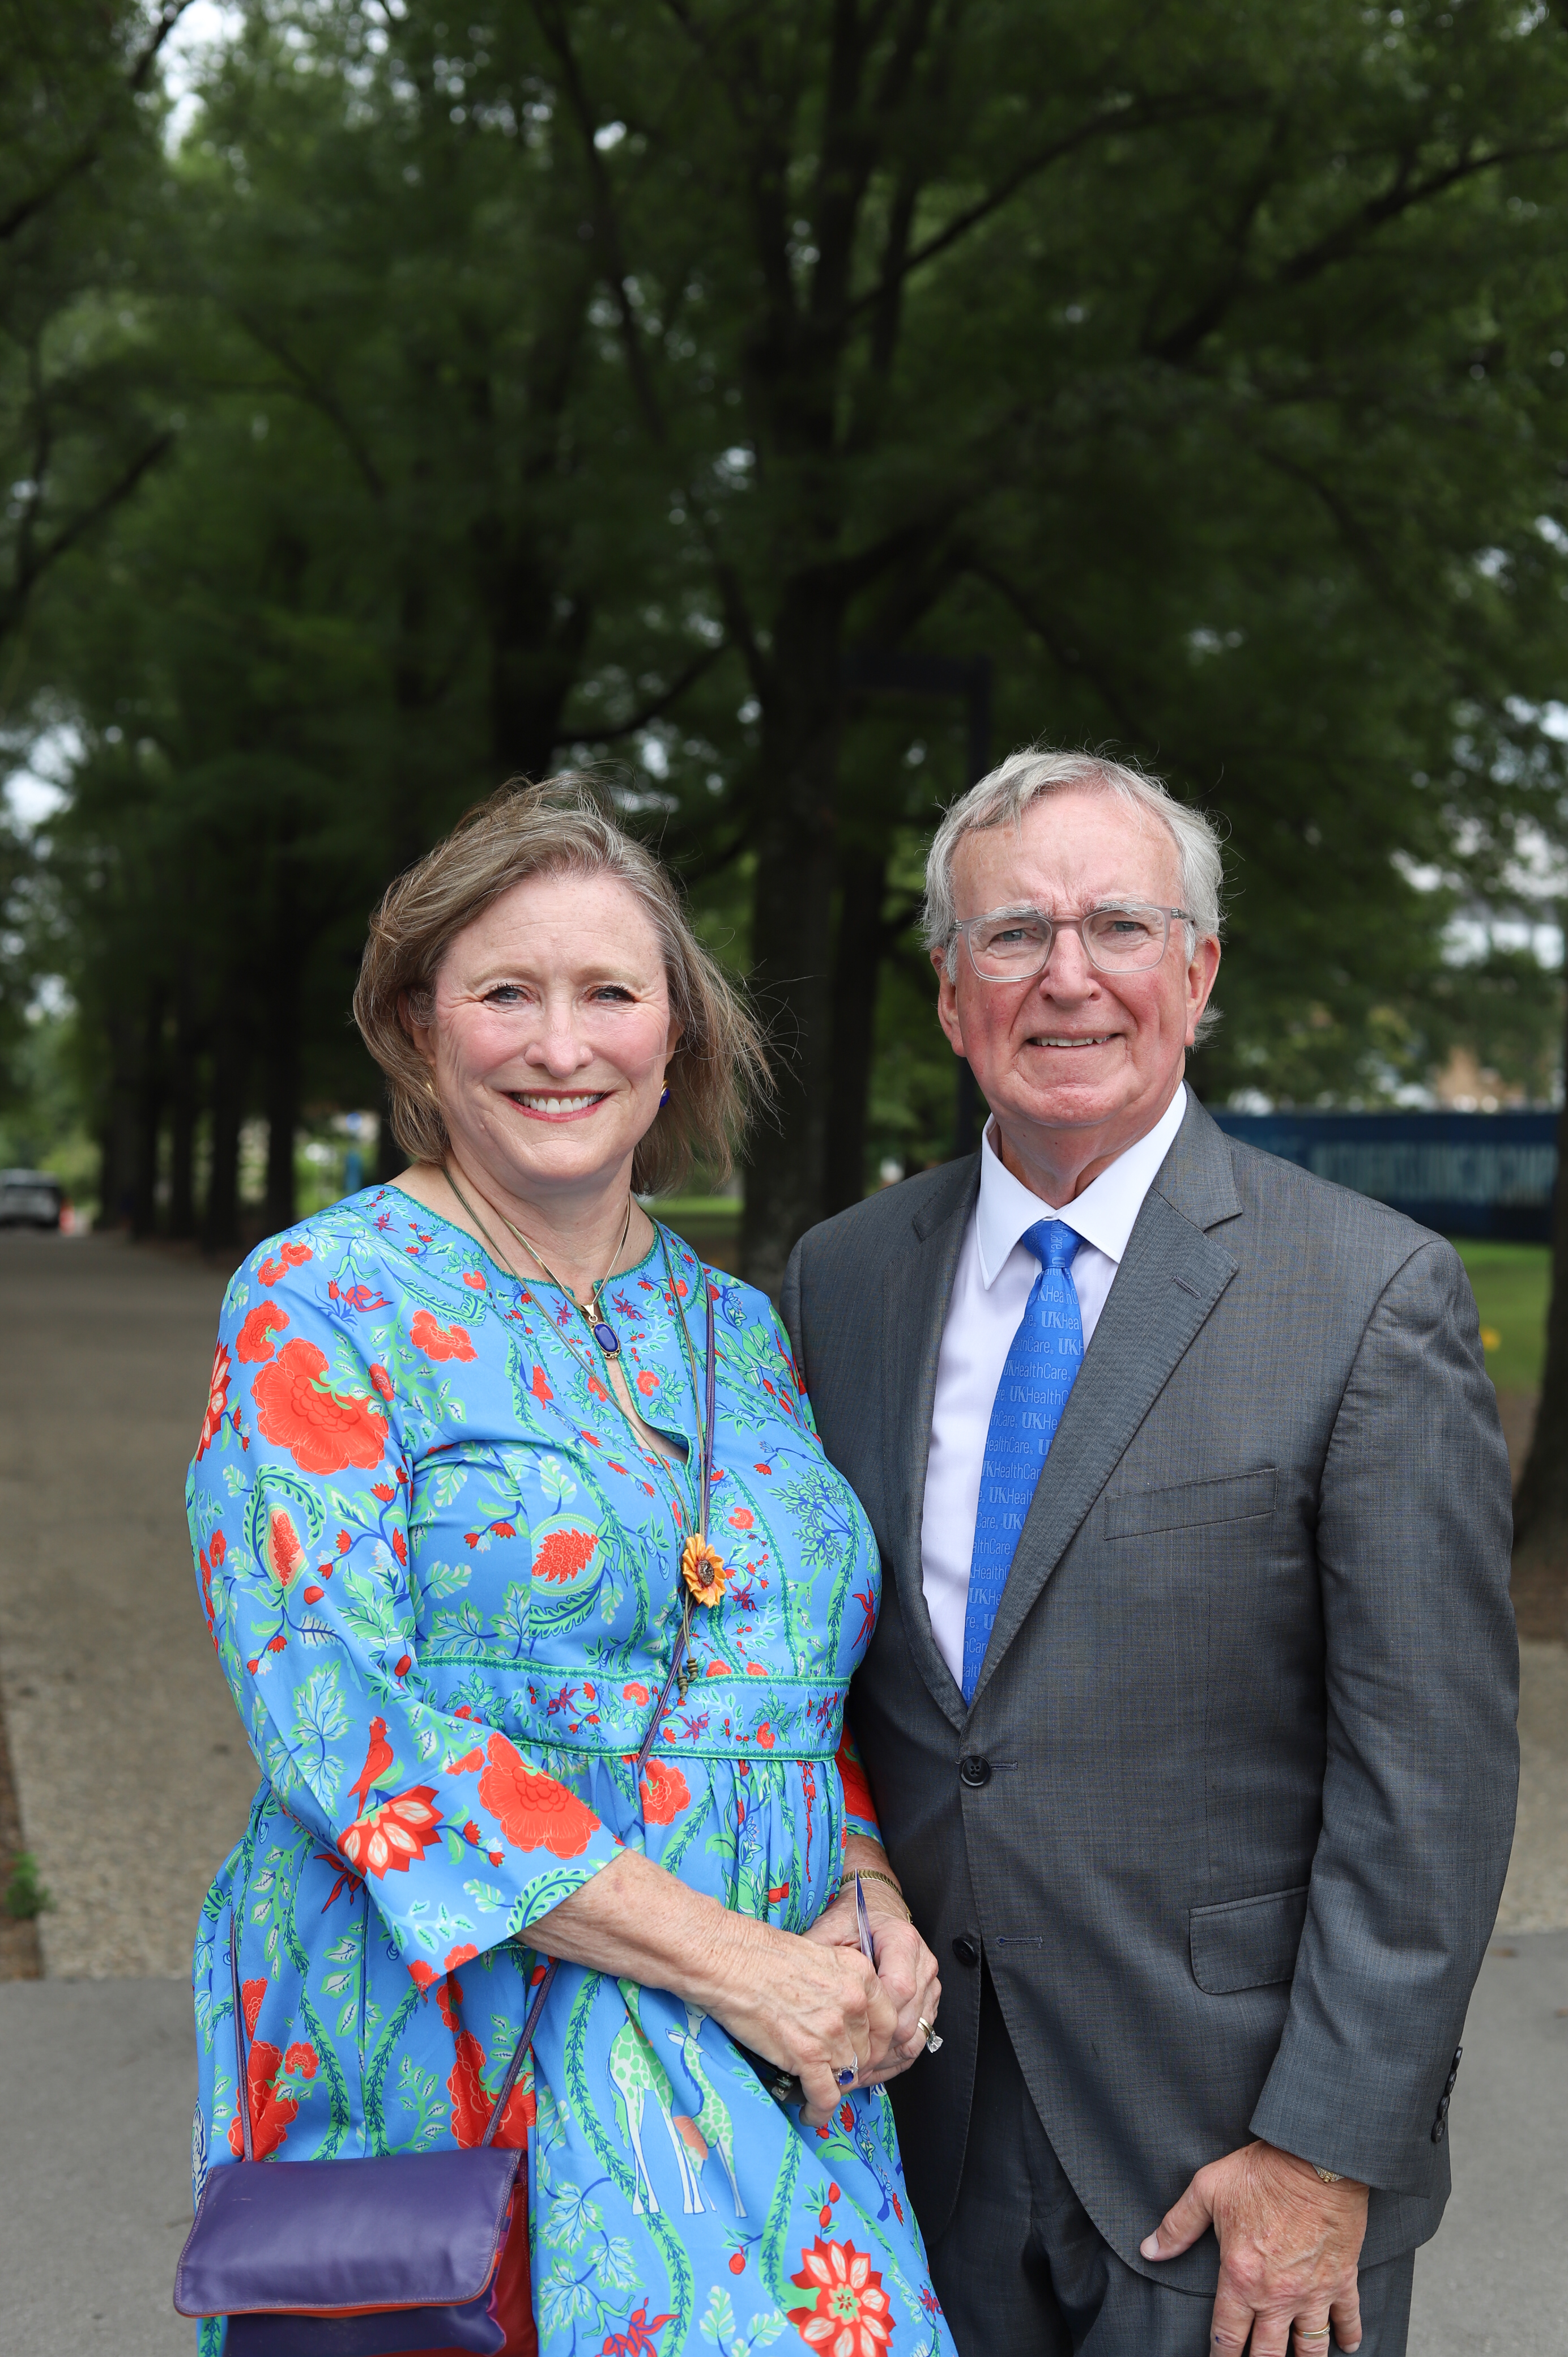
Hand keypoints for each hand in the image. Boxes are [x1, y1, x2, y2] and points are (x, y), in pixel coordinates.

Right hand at [705, 1926, 899, 2126]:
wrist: (731, 1960)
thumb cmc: (763, 1956)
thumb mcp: (820, 1958)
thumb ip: (841, 1987)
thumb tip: (844, 2020)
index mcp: (860, 1975)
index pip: (887, 2024)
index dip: (873, 2045)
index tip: (859, 2055)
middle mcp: (854, 2002)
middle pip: (866, 2053)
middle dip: (852, 2069)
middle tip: (834, 2076)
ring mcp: (832, 2030)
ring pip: (848, 2077)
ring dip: (834, 2090)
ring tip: (819, 2094)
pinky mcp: (807, 2054)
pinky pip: (825, 2096)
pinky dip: (819, 2111)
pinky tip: (810, 2113)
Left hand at [804, 1884, 940, 2075]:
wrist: (876, 1909)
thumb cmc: (853, 1918)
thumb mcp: (830, 1928)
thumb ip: (817, 1952)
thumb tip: (792, 1984)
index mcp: (902, 1941)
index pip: (899, 1988)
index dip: (874, 2019)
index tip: (845, 2038)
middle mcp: (922, 1963)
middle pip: (909, 2020)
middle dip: (877, 2048)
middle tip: (845, 2068)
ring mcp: (930, 1985)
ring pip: (917, 2035)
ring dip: (887, 2059)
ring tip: (856, 2074)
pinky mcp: (928, 2001)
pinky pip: (919, 2037)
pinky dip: (896, 2056)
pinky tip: (872, 2067)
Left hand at [1140, 2141, 1367, 2353]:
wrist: (1315, 2159)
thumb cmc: (1261, 2172)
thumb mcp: (1208, 2190)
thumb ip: (1177, 2226)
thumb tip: (1149, 2250)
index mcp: (1242, 2278)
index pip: (1227, 2337)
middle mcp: (1278, 2296)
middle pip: (1269, 2354)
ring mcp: (1313, 2291)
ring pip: (1311, 2347)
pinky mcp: (1342, 2279)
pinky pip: (1348, 2318)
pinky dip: (1349, 2336)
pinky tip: (1348, 2346)